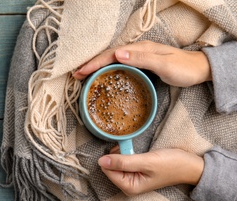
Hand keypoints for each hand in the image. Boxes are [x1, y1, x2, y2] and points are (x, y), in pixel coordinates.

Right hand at [73, 40, 211, 86]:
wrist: (199, 69)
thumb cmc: (183, 68)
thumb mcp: (163, 64)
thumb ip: (141, 58)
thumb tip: (118, 54)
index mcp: (140, 49)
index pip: (111, 55)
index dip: (94, 63)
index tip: (81, 72)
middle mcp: (137, 50)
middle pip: (108, 56)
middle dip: (91, 64)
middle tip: (76, 75)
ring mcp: (139, 56)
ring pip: (112, 60)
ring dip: (97, 67)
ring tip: (84, 76)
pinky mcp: (141, 63)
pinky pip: (119, 65)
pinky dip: (107, 70)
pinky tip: (103, 76)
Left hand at [98, 146, 203, 195]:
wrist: (190, 166)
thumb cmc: (171, 164)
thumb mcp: (146, 161)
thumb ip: (123, 162)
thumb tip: (101, 161)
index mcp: (129, 187)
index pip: (107, 170)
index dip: (112, 157)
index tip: (124, 148)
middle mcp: (128, 186)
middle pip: (110, 167)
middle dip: (117, 155)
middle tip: (131, 147)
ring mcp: (132, 179)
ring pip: (116, 163)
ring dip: (122, 153)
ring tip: (135, 148)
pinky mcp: (136, 172)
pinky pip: (124, 162)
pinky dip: (127, 154)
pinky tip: (135, 151)